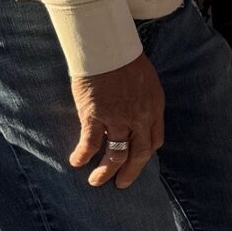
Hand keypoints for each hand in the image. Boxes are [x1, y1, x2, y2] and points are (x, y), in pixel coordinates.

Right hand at [69, 53, 164, 188]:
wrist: (107, 47)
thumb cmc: (124, 57)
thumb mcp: (146, 80)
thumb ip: (144, 99)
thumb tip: (136, 111)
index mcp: (154, 107)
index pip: (154, 139)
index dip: (145, 154)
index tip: (137, 161)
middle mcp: (139, 117)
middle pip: (139, 153)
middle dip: (130, 172)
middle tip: (121, 184)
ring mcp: (118, 118)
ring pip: (115, 153)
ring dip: (105, 171)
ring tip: (96, 181)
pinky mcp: (95, 116)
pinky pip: (91, 143)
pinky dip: (83, 155)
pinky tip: (76, 162)